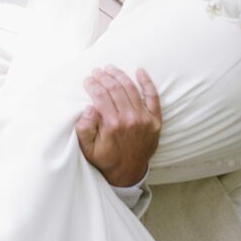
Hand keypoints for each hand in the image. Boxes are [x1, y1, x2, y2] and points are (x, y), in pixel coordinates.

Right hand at [75, 66, 160, 188]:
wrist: (128, 172)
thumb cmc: (105, 159)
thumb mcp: (87, 148)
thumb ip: (84, 128)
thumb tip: (89, 107)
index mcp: (112, 125)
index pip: (101, 96)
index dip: (93, 85)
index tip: (87, 79)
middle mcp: (130, 119)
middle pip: (115, 89)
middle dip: (104, 77)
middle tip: (97, 71)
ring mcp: (144, 119)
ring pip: (131, 89)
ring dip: (120, 75)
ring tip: (110, 68)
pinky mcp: (155, 120)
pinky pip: (153, 97)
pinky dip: (147, 83)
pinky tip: (140, 71)